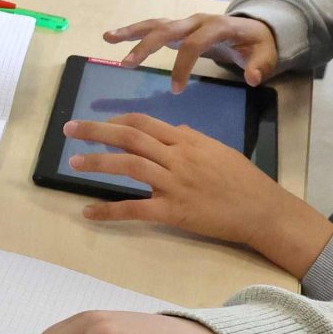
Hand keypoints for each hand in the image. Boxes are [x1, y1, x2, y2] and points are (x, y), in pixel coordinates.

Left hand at [66, 112, 332, 274]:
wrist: (263, 210)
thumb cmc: (243, 180)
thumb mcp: (217, 150)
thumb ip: (190, 140)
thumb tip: (170, 130)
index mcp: (187, 141)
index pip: (144, 123)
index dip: (117, 121)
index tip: (100, 123)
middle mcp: (177, 158)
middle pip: (130, 137)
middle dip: (96, 131)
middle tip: (70, 128)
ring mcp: (174, 184)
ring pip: (129, 166)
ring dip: (98, 162)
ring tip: (75, 162)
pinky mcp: (173, 211)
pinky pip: (135, 209)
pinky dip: (109, 210)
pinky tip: (89, 212)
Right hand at [101, 13, 279, 88]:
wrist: (256, 28)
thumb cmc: (258, 44)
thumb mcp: (266, 55)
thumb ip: (260, 66)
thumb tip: (251, 77)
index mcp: (217, 27)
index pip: (194, 44)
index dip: (183, 66)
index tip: (175, 90)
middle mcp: (197, 20)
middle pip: (167, 30)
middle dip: (146, 46)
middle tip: (127, 64)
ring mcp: (185, 22)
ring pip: (155, 24)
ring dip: (131, 32)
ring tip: (108, 38)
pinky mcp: (178, 27)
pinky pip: (153, 27)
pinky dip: (132, 31)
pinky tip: (112, 37)